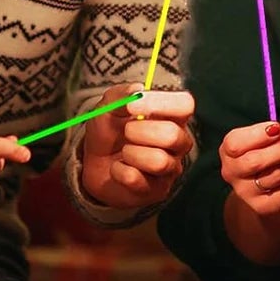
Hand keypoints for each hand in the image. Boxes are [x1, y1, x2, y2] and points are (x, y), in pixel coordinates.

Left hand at [79, 87, 194, 209]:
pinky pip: (137, 179)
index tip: (132, 106)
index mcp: (172, 116)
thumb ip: (121, 95)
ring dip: (131, 153)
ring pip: (158, 161)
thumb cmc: (109, 132)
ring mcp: (170, 168)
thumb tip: (138, 89)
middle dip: (140, 131)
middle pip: (173, 135)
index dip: (160, 103)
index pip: (185, 104)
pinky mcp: (157, 191)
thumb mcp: (108, 107)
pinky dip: (119, 170)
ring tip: (124, 152)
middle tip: (126, 132)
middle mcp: (178, 142)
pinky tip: (118, 168)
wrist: (94, 164)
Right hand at [220, 121, 279, 221]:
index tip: (278, 128)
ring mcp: (247, 193)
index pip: (235, 143)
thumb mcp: (271, 140)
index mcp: (229, 152)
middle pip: (255, 161)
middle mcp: (232, 173)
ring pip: (275, 175)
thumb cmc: (272, 157)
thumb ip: (279, 134)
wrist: (273, 193)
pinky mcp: (265, 207)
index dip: (257, 135)